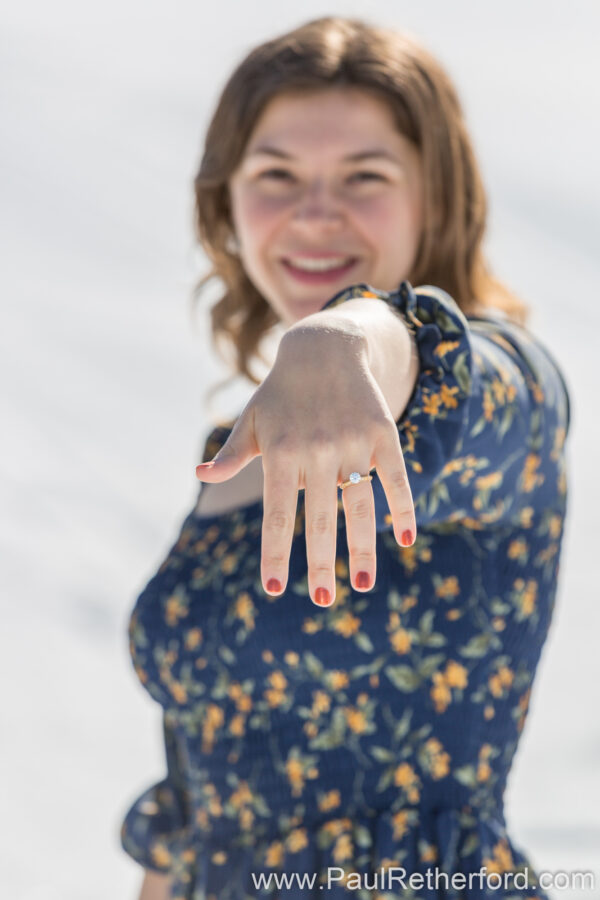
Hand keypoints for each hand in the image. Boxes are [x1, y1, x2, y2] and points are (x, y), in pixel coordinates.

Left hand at [195, 328, 415, 605]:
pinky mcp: (382, 432)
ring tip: (365, 584)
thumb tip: (200, 474)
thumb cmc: (281, 393)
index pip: (276, 514)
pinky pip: (394, 478)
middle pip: (319, 519)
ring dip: (364, 549)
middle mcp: (316, 450)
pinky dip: (403, 507)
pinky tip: (406, 537)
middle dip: (321, 564)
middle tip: (322, 599)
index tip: (274, 588)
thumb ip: (231, 453)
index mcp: (280, 453)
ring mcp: (352, 441)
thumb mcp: (253, 420)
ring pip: (359, 506)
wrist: (325, 346)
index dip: (275, 553)